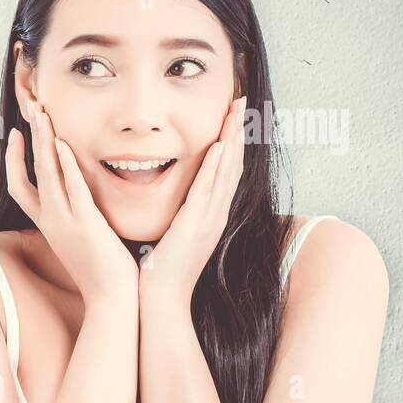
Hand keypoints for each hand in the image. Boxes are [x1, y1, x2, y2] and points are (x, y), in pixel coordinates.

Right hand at [6, 101, 138, 304]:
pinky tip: (63, 143)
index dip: (16, 159)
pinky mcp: (85, 224)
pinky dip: (65, 164)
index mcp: (48, 225)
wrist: (112, 300)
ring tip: (42, 115)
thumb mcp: (82, 241)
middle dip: (28, 139)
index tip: (18, 134)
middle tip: (30, 109)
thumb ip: (77, 217)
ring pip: (46, 174)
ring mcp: (65, 222)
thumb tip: (80, 201)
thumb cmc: (103, 272)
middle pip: (28, 173)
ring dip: (43, 142)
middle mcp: (50, 221)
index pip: (21, 187)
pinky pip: (71, 188)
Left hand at [138, 95, 247, 307]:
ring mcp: (209, 220)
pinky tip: (219, 147)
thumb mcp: (174, 235)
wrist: (162, 301)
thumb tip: (176, 198)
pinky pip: (208, 191)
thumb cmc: (161, 271)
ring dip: (232, 139)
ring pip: (226, 172)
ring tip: (236, 111)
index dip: (231, 140)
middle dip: (237, 130)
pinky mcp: (196, 227)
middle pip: (233, 164)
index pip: (225, 169)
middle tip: (241, 100)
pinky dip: (215, 168)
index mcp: (210, 214)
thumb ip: (179, 214)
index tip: (232, 114)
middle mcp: (215, 214)